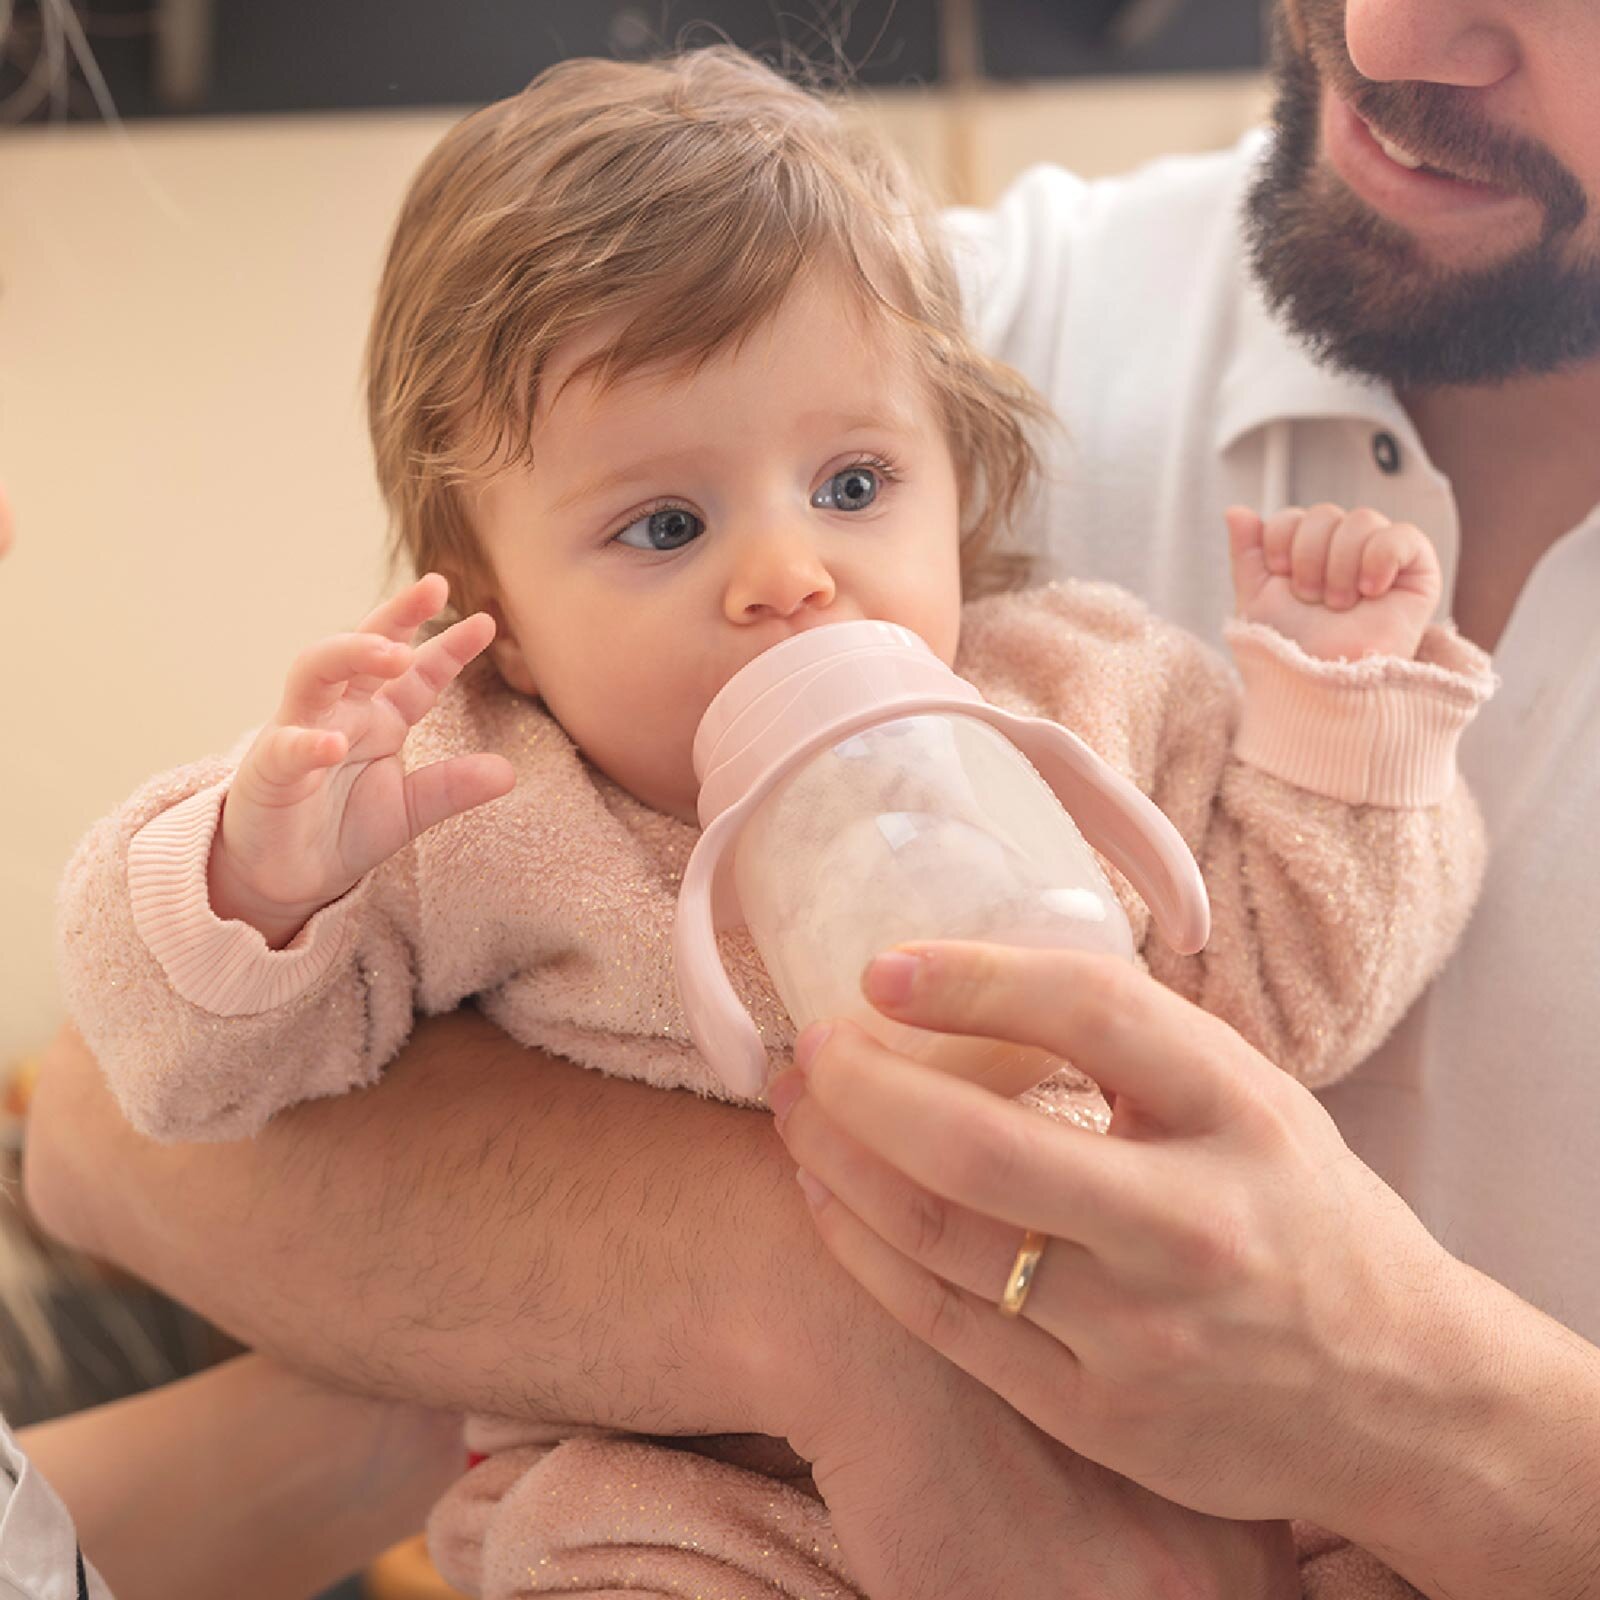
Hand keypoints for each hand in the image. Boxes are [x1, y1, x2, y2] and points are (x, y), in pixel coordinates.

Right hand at [209, 573, 514, 944]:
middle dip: (396, 616)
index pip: (417, 672)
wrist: (282, 877)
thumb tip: (509, 772)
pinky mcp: (268, 770)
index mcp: (378, 717)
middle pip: (362, 647)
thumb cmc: (341, 829)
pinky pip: (286, 748)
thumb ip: (452, 787)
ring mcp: (299, 732)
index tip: (486, 623)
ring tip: (393, 653)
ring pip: (315, 672)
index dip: (449, 647)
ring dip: (350, 654)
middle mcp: (339, 711)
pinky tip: (331, 742)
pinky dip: (307, 743)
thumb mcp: (409, 809)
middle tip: (435, 589)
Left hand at [769, 942, 1472, 1545]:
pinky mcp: (1099, 1414)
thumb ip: (1137, 1042)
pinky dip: (864, 1250)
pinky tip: (824, 1196)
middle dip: (863, 1085)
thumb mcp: (1251, 1098)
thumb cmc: (1304, 1214)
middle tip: (809, 1044)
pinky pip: (943, 1323)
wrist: (1398, 1394)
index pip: (1092, 1015)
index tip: (880, 967)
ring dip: (840, 1160)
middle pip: (980, 1146)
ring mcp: (1140, 1333)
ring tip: (796, 1106)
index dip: (971, 978)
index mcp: (1241, 1115)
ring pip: (942, 1238)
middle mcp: (1192, 1227)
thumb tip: (980, 970)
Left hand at [1227, 502, 1440, 660]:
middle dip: (1310, 557)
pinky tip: (1370, 590)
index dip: (1282, 540)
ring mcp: (1381, 558)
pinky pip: (1404, 535)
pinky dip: (1381, 557)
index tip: (1281, 576)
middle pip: (1326, 513)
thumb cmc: (1289, 649)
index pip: (1293, 516)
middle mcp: (1343, 550)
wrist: (1320, 684)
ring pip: (1363, 519)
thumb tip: (1236, 510)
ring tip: (1340, 604)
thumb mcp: (1256, 599)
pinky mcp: (1417, 572)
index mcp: (1306, 553)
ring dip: (1341, 565)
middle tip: (1312, 599)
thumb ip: (1246, 553)